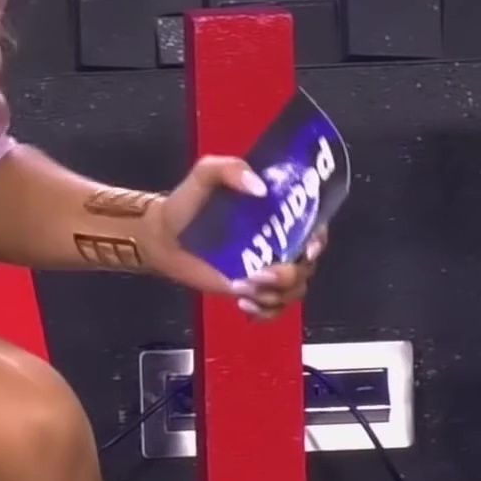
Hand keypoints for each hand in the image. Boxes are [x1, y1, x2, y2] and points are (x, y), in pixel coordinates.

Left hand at [139, 156, 324, 320]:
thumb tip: (259, 188)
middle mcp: (281, 243)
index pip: (315, 229)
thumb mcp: (205, 174)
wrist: (162, 237)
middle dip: (287, 276)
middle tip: (258, 275)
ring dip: (273, 295)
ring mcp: (268, 269)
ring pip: (294, 290)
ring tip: (242, 288)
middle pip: (306, 266)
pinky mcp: (253, 290)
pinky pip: (275, 309)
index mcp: (280, 216)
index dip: (317, 242)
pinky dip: (266, 311)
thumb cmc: (188, 204)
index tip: (304, 250)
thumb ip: (229, 168)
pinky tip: (244, 304)